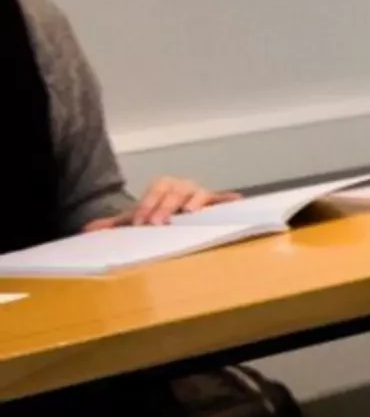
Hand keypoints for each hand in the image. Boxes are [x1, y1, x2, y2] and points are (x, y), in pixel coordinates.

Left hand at [94, 176, 240, 230]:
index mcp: (162, 186)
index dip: (147, 206)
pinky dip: (230, 200)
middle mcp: (182, 186)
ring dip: (192, 203)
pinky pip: (224, 199)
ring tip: (188, 214)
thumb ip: (114, 224)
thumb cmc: (157, 215)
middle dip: (165, 207)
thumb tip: (86, 230)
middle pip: (174, 192)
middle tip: (158, 223)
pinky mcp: (216, 202)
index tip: (141, 223)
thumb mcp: (135, 218)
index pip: (154, 193)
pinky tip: (236, 201)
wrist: (176, 212)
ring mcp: (199, 193)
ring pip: (196, 193)